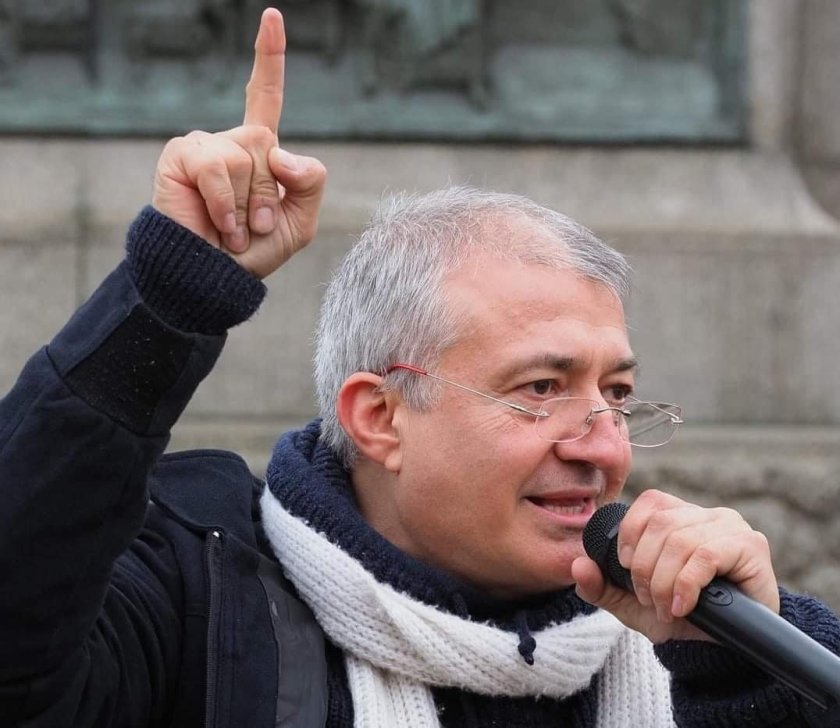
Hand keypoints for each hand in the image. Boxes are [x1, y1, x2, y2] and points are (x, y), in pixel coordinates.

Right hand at [152, 8, 326, 278]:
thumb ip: (310, 181)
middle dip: (267, 193)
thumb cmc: (254, 253)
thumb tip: (281, 152)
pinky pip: (218, 165)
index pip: (266, 97)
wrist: (214, 279)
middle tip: (252, 225)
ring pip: (247, 155)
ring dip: (246, 204)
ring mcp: (205, 146)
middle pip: (268, 142)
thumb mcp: (300, 220)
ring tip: (233, 228)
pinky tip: (217, 224)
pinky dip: (224, 203)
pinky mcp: (181, 156)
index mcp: (259, 153)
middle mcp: (231, 142)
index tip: (272, 16)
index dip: (269, 58)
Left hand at [572, 489, 779, 643]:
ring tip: (665, 608)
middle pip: (661, 525)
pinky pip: (705, 555)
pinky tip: (683, 606)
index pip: (650, 502)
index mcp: (682, 516)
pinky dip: (685, 584)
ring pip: (680, 540)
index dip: (631, 533)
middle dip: (645, 568)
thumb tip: (577, 564)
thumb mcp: (631, 604)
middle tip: (648, 600)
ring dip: (664, 581)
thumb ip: (600, 585)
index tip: (627, 569)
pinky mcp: (751, 546)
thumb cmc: (682, 619)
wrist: (724, 651)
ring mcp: (731, 527)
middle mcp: (708, 515)